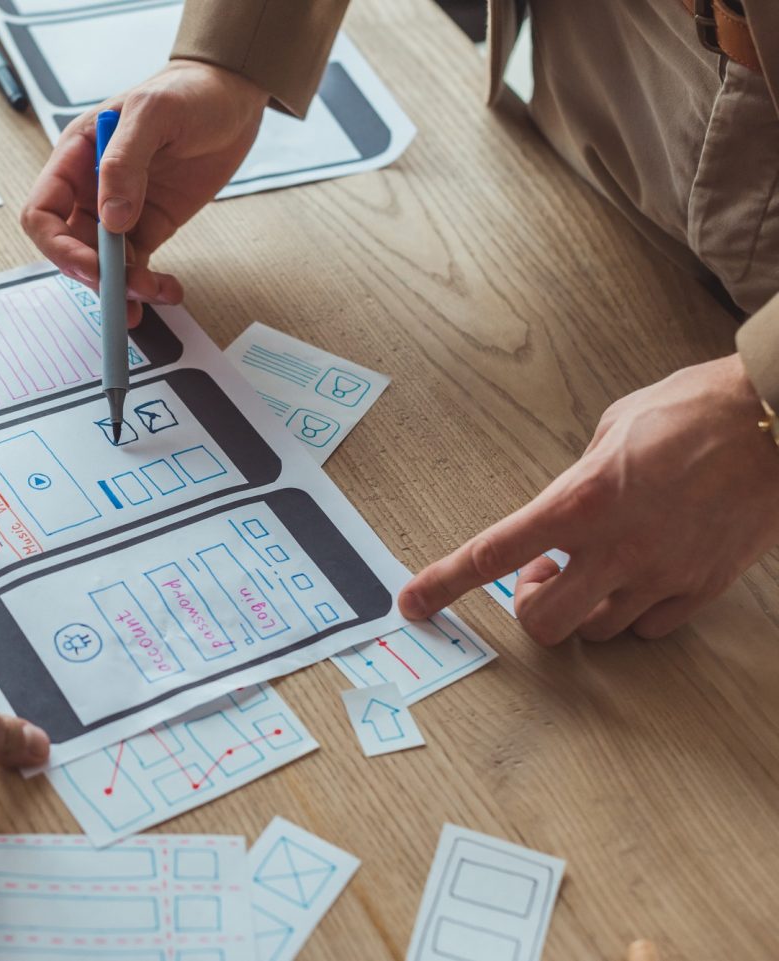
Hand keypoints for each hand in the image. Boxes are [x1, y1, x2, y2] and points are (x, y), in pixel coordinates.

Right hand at [22, 59, 267, 325]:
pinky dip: (148, 286)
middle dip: (96, 274)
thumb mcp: (153, 113)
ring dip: (123, 288)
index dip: (58, 246)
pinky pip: (137, 267)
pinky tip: (167, 291)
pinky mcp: (148, 227)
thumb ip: (124, 162)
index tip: (92, 266)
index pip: (43, 213)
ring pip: (104, 265)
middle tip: (128, 290)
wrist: (232, 95)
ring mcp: (119, 211)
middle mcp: (90, 189)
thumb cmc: (187, 92)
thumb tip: (111, 218)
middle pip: (71, 248)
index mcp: (75, 158)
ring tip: (153, 293)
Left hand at [399, 354, 778, 641]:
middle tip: (542, 577)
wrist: (776, 422)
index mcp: (580, 500)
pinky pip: (647, 629)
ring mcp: (662, 574)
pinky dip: (631, 614)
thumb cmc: (696, 411)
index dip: (444, 584)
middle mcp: (616, 547)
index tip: (413, 602)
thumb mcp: (613, 430)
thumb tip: (566, 507)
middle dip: (531, 606)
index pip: (492, 553)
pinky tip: (639, 579)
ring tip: (596, 571)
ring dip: (581, 609)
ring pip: (595, 631)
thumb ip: (578, 478)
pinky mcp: (702, 588)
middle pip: (543, 620)